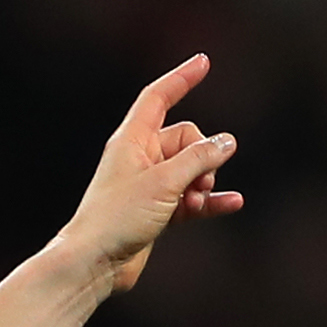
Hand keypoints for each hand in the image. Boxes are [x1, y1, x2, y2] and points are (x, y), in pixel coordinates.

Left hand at [56, 54, 243, 295]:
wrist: (93, 264)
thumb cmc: (117, 218)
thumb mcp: (164, 182)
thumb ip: (200, 158)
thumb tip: (228, 141)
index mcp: (131, 141)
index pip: (157, 98)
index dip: (181, 79)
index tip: (203, 62)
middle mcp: (139, 159)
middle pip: (186, 137)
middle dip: (203, 154)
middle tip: (197, 181)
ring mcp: (149, 186)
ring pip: (192, 169)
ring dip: (205, 182)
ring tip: (197, 199)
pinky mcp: (156, 212)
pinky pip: (192, 199)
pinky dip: (210, 202)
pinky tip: (232, 203)